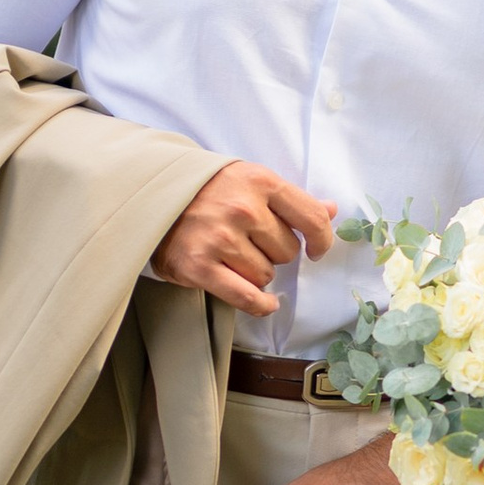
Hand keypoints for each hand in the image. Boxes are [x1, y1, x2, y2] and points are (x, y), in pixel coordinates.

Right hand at [153, 160, 338, 314]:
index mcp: (260, 182)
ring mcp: (220, 238)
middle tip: (250, 242)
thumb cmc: (208, 190)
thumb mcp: (250, 181)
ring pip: (266, 274)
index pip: (312, 218)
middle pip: (288, 251)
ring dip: (257, 272)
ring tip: (233, 256)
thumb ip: (291, 198)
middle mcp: (242, 208)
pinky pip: (248, 297)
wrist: (151, 197)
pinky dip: (260, 304)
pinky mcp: (200, 266)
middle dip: (275, 252)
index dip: (321, 239)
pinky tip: (265, 302)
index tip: (317, 250)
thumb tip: (332, 209)